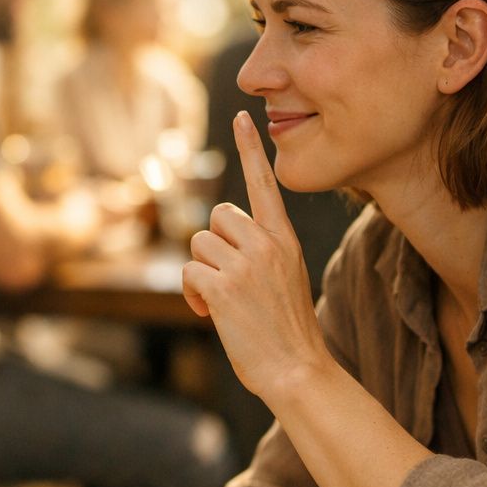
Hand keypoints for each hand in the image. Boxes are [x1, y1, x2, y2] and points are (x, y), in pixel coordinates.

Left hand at [181, 112, 328, 399]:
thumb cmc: (288, 331)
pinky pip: (188, 271)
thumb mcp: (285, 279)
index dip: (250, 150)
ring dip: (201, 274)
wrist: (298, 369)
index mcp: (283, 239)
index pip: (263, 185)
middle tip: (227, 282)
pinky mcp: (223, 287)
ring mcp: (245, 264)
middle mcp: (266, 244)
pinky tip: (209, 313)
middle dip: (212, 248)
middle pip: (217, 217)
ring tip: (223, 303)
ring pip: (198, 245)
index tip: (242, 116)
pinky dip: (192, 294)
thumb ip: (260, 253)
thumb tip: (219, 245)